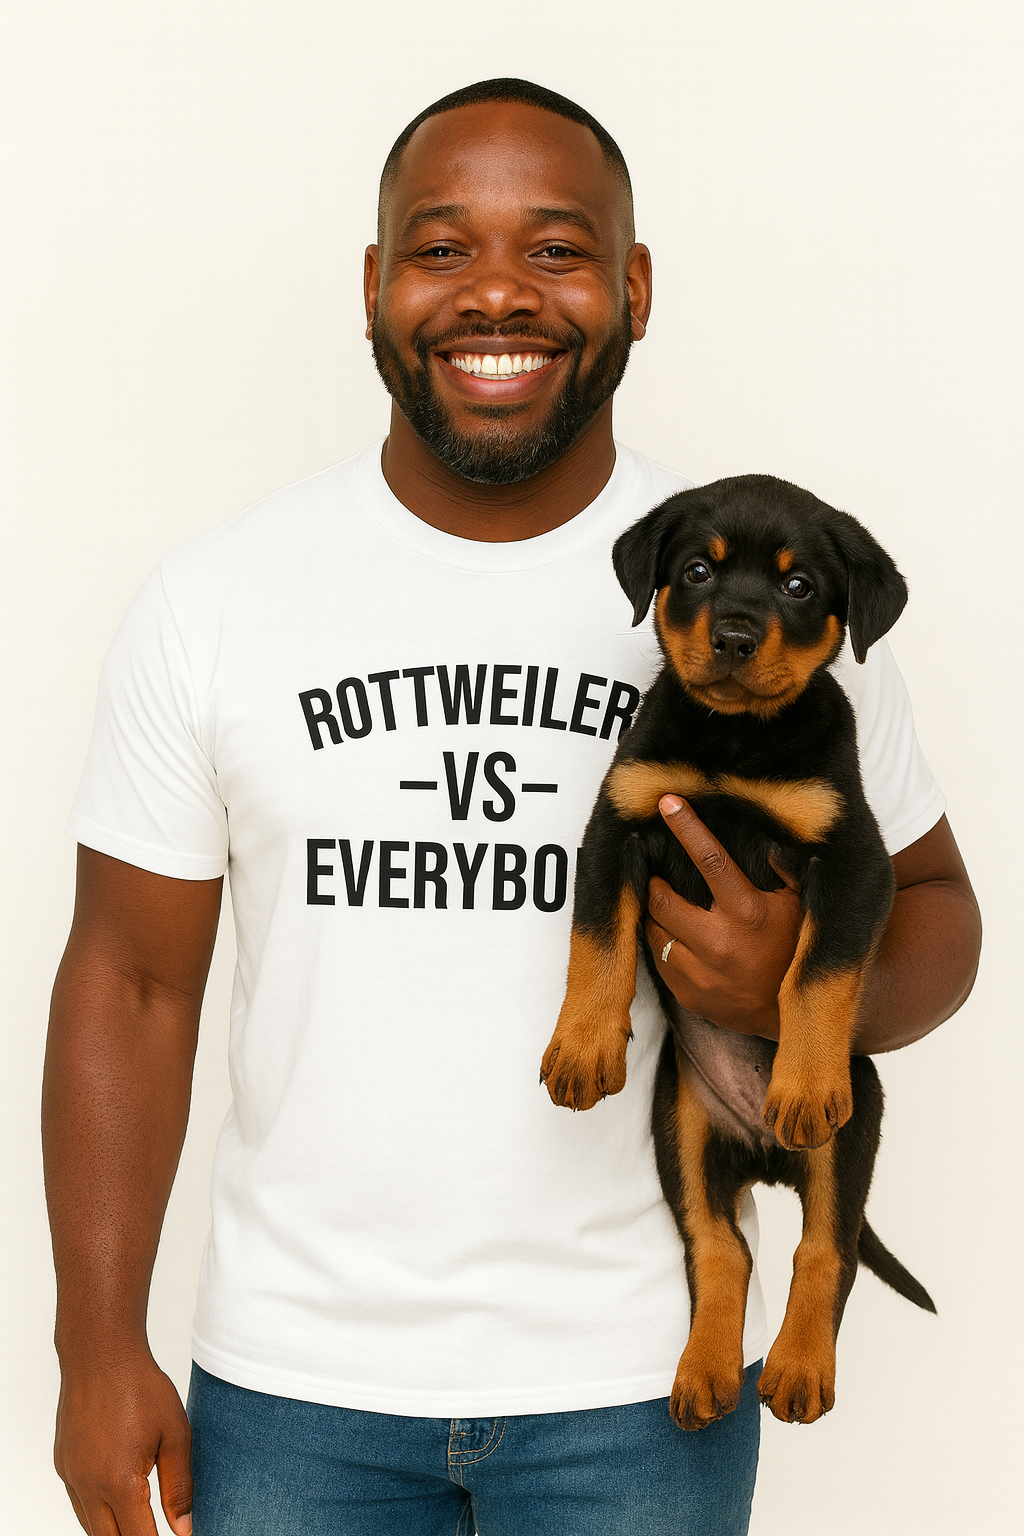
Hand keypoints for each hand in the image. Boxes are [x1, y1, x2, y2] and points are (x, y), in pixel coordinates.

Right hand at [54, 1353, 191, 1535]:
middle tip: (155, 1527)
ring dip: (113, 1529)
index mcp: (120, 1482)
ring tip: (139, 1519)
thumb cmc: (141, 1387)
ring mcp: (71, 1476)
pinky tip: (116, 1498)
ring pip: (90, 1526)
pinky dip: (96, 1510)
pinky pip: (78, 1502)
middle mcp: (88, 1485)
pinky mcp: (62, 1464)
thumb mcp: (175, 1434)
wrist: (100, 1354)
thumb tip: (184, 1529)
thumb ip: (179, 1487)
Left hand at [645, 795, 802, 1037]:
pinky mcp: (688, 994)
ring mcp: (701, 973)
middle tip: (658, 873)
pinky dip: (662, 943)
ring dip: (655, 913)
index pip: (710, 860)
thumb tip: (768, 832)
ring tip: (666, 906)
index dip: (687, 827)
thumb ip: (784, 869)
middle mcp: (720, 943)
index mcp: (748, 914)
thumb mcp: (799, 907)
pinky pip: (658, 959)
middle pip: (664, 898)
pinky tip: (674, 937)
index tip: (667, 802)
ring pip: (654, 929)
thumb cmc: (794, 950)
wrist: (790, 1017)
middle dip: (656, 881)